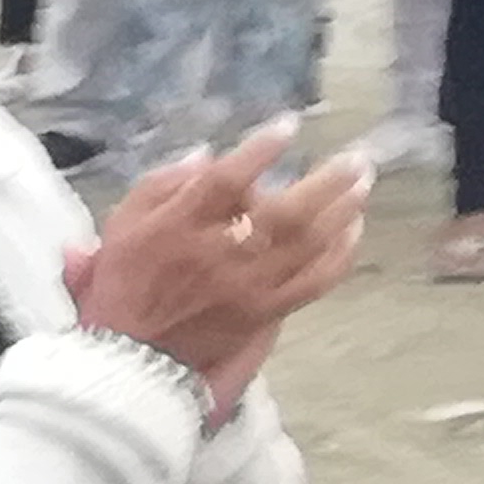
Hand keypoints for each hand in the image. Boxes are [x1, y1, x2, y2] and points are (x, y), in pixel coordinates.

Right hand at [77, 126, 363, 393]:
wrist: (134, 358)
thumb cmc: (124, 286)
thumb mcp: (120, 227)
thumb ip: (158, 187)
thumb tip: (204, 157)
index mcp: (178, 227)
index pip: (224, 182)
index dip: (259, 151)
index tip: (288, 126)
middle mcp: (220, 254)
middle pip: (283, 213)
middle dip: (325, 181)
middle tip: (355, 158)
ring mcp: (249, 285)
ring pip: (308, 244)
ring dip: (342, 210)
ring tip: (363, 183)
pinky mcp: (267, 311)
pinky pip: (314, 281)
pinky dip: (339, 254)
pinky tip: (353, 231)